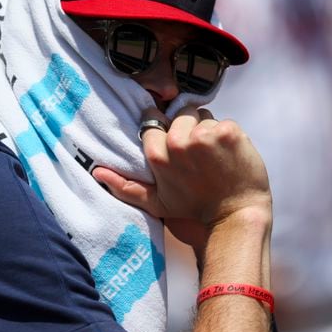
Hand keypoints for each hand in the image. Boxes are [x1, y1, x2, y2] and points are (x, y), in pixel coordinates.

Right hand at [93, 105, 271, 243]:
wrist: (234, 217)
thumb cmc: (195, 211)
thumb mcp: (156, 202)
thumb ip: (125, 186)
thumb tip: (96, 172)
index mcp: (158, 155)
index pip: (154, 121)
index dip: (165, 129)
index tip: (175, 140)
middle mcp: (178, 142)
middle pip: (181, 114)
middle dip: (190, 127)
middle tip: (199, 154)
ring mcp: (204, 136)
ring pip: (204, 116)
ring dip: (210, 131)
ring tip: (215, 155)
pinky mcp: (228, 132)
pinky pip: (225, 121)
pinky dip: (230, 135)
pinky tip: (230, 154)